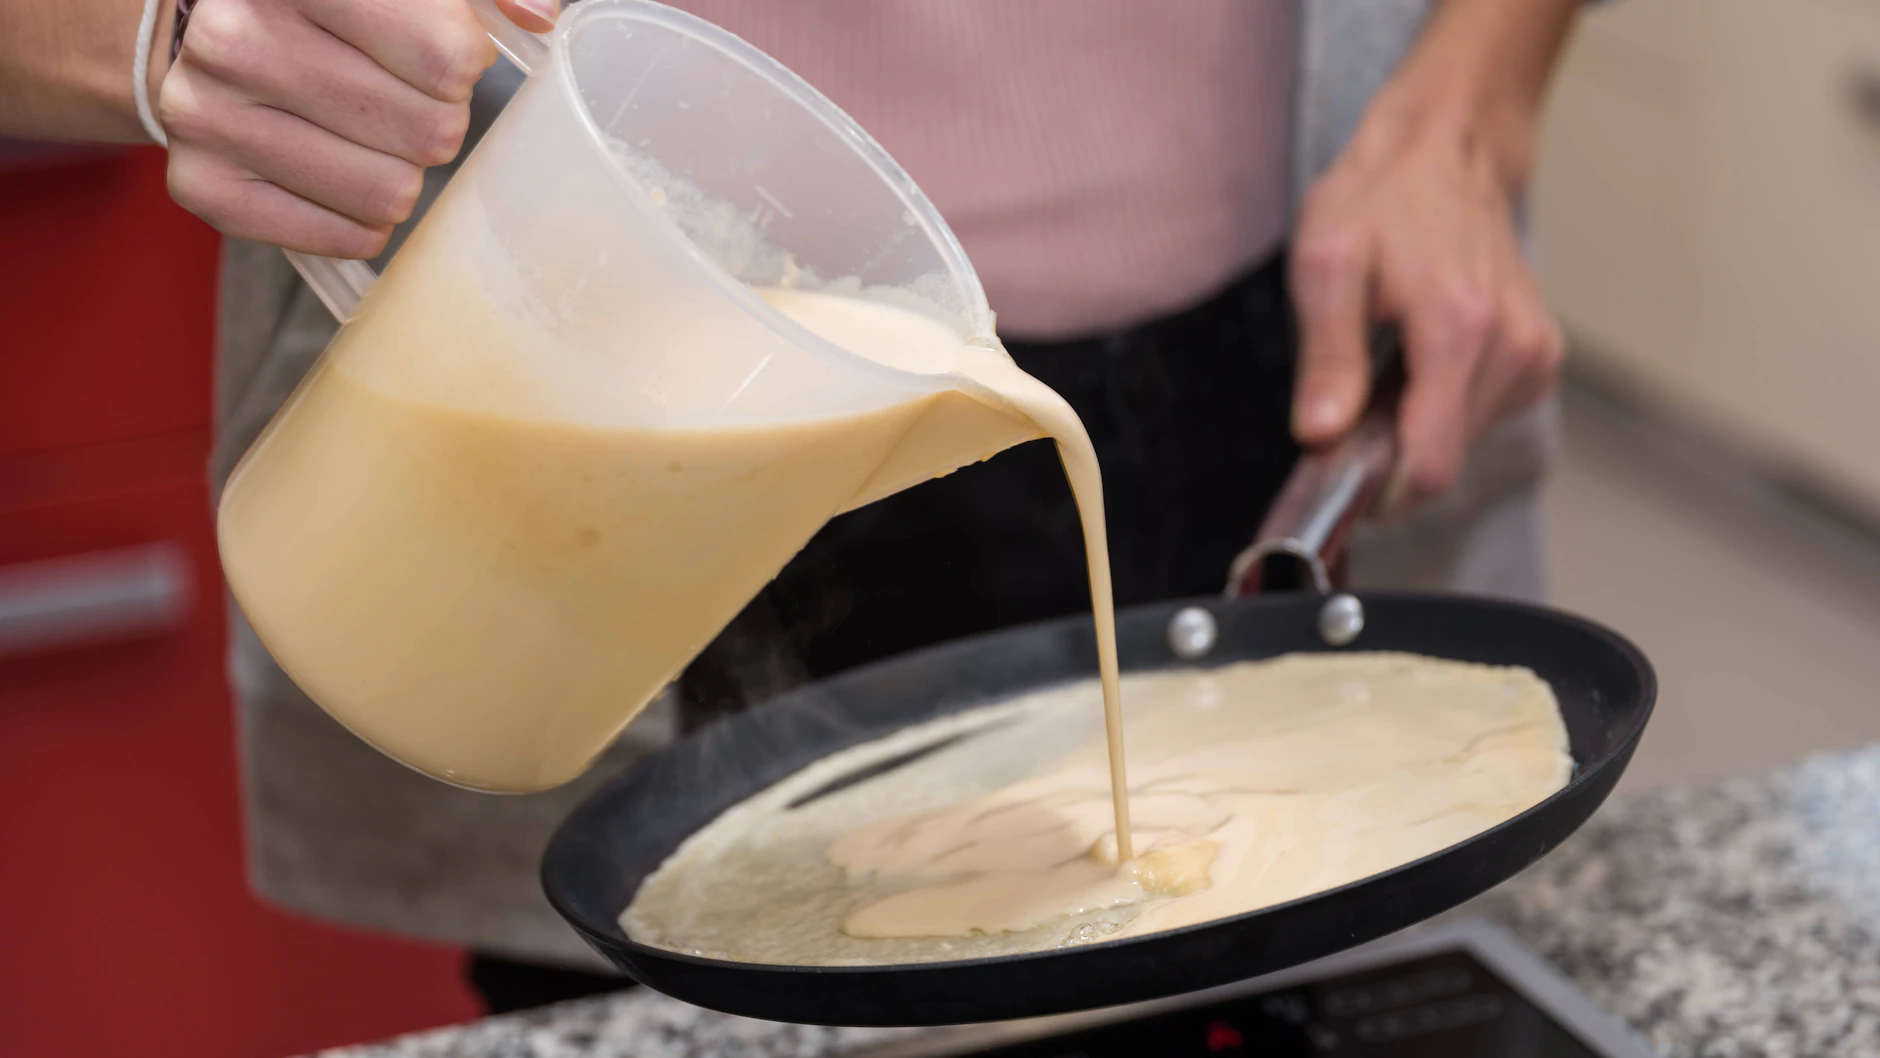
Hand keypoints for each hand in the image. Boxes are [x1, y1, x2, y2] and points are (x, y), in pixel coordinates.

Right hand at [159, 0, 555, 257]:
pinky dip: (359, 219)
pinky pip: (343, 237)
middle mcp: (234, 35)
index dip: (461, 61)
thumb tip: (542, 15)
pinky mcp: (201, 184)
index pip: (446, 58)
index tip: (435, 51)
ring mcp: (207, 112)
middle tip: (397, 98)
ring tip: (364, 134)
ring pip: (392, 192)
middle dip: (434, 119)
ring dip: (400, 172)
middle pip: (431, 130)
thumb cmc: (320, 3)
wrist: (190, 24)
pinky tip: (336, 174)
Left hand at [1287, 0, 1579, 512]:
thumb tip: (1320, 437)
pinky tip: (1422, 353)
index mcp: (1460, 333)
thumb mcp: (1326, 265)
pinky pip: (1482, 414)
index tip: (1337, 465)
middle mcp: (1513, 349)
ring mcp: (1535, 354)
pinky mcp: (1540, 357)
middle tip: (1353, 390)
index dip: (1376, 486)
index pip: (1429, 467)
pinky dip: (1443, 400)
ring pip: (1461, 442)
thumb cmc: (1379, 199)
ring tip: (1389, 357)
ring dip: (1415, 421)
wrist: (1445, 149)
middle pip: (1440, 459)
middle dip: (1389, 445)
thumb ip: (1327, 358)